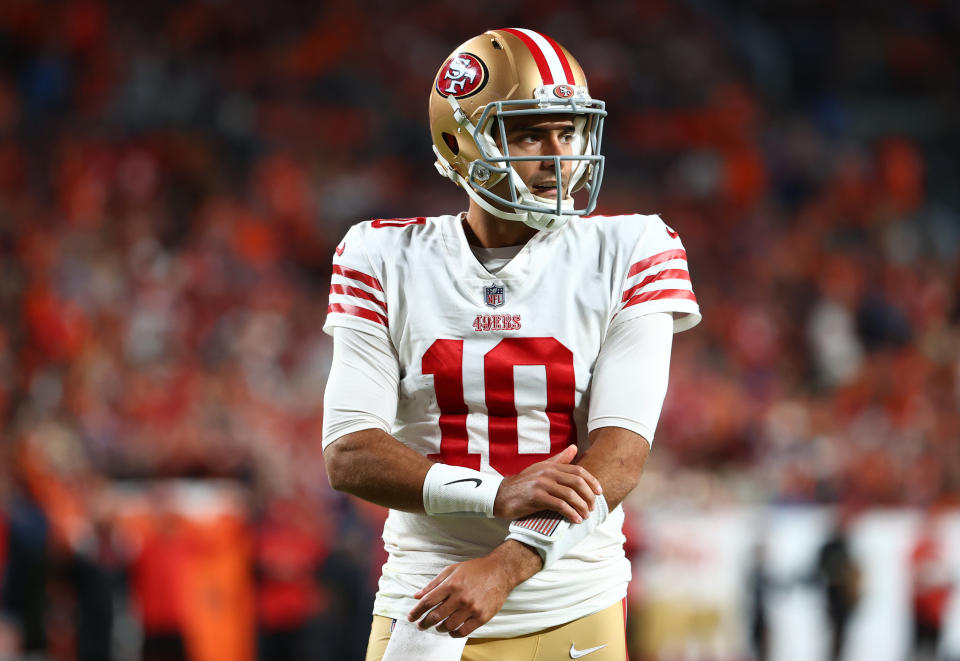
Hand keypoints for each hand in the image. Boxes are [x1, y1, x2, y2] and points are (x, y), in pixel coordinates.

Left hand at [408, 541, 540, 636]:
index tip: (411, 617)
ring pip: (448, 626)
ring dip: (439, 628)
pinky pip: (463, 631)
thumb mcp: (452, 570)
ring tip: (438, 626)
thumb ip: (434, 584)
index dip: (416, 611)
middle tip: (421, 626)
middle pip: (436, 616)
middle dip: (424, 623)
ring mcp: (471, 608)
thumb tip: (417, 595)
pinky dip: (454, 633)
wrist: (500, 571)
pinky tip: (451, 630)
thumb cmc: (475, 569)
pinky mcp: (481, 617)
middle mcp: (460, 597)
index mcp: (451, 584)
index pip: (428, 602)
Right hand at [493, 445, 601, 522]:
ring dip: (581, 507)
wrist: (500, 495)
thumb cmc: (523, 484)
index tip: (599, 493)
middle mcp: (547, 473)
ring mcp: (541, 484)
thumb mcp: (541, 468)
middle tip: (592, 508)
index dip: (592, 481)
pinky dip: (570, 513)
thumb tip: (574, 447)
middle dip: (588, 496)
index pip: (578, 471)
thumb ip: (559, 460)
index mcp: (551, 466)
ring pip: (570, 495)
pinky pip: (559, 505)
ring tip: (585, 516)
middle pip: (577, 482)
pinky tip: (575, 520)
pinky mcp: (536, 497)